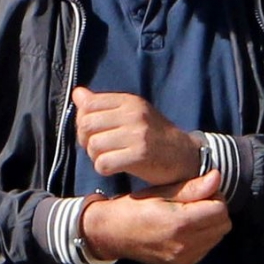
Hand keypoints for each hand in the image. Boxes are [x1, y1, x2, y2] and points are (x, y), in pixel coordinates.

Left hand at [72, 87, 202, 185]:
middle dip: (85, 141)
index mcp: (130, 102)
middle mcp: (134, 115)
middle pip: (86, 125)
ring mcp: (138, 135)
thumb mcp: (133, 114)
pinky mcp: (140, 156)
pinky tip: (115, 168)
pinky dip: (104, 169)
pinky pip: (104, 164)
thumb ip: (104, 105)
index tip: (94, 132)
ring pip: (93, 146)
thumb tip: (78, 94)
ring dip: (95, 157)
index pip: (88, 105)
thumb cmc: (155, 137)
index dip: (83, 121)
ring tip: (109, 158)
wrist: (185, 156)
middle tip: (98, 149)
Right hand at [81, 170, 230, 263]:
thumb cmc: (134, 207)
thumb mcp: (161, 192)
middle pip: (223, 225)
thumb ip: (192, 187)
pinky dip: (202, 238)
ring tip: (189, 216)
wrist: (111, 233)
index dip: (214, 196)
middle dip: (215, 211)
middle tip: (195, 203)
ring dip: (210, 225)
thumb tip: (217, 176)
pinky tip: (184, 230)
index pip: (220, 209)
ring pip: (217, 237)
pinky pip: (206, 249)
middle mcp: (184, 245)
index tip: (200, 192)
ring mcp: (183, 259)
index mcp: (180, 223)